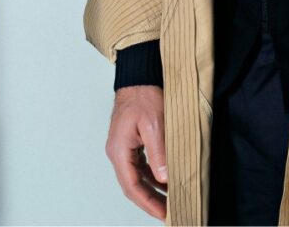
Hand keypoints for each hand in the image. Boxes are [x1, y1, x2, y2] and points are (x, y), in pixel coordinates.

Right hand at [105, 85, 167, 221]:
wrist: (139, 75)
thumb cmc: (144, 94)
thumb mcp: (154, 123)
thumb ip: (158, 152)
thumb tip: (164, 178)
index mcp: (119, 151)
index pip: (132, 186)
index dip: (148, 203)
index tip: (163, 214)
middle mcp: (118, 152)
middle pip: (133, 185)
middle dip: (151, 201)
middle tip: (169, 212)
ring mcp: (123, 147)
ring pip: (137, 176)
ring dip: (153, 189)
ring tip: (170, 200)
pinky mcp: (131, 142)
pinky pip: (141, 165)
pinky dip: (153, 175)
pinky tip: (165, 179)